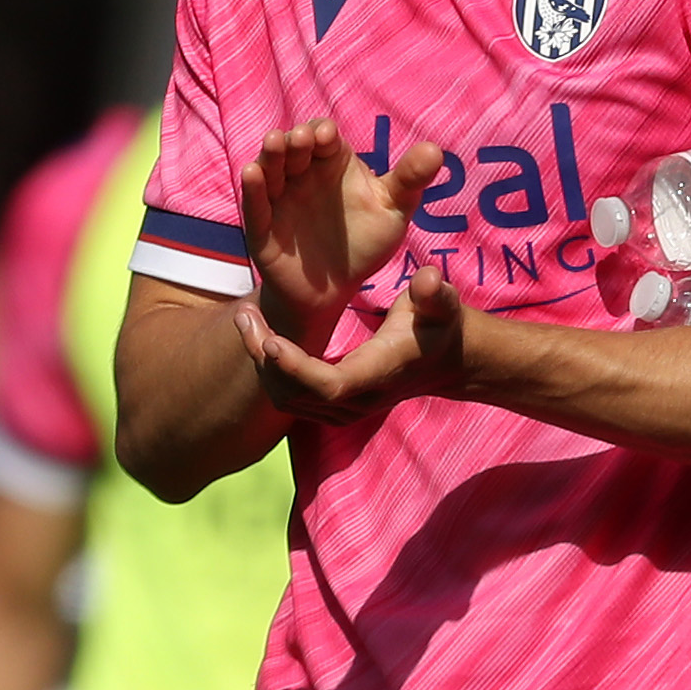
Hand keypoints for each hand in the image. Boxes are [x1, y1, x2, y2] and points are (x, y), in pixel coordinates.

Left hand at [237, 255, 475, 425]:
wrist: (445, 359)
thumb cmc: (438, 324)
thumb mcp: (442, 303)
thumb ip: (435, 293)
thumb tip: (428, 280)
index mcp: (379, 373)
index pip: (331, 385)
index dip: (298, 368)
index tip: (273, 339)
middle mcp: (358, 400)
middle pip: (297, 394)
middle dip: (264, 357)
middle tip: (245, 313)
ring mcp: (343, 409)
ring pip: (286, 399)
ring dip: (260, 362)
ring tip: (247, 318)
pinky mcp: (332, 406)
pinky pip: (289, 398)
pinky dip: (269, 370)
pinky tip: (260, 334)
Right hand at [238, 117, 442, 353]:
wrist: (335, 291)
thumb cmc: (365, 243)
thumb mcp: (393, 212)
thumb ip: (410, 180)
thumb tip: (436, 150)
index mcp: (333, 162)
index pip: (324, 137)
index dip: (322, 133)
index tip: (327, 136)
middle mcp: (302, 173)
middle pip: (294, 147)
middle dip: (296, 140)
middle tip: (301, 139)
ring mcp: (280, 197)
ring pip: (270, 167)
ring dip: (271, 153)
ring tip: (274, 143)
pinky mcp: (262, 224)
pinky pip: (255, 201)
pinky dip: (252, 186)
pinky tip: (251, 172)